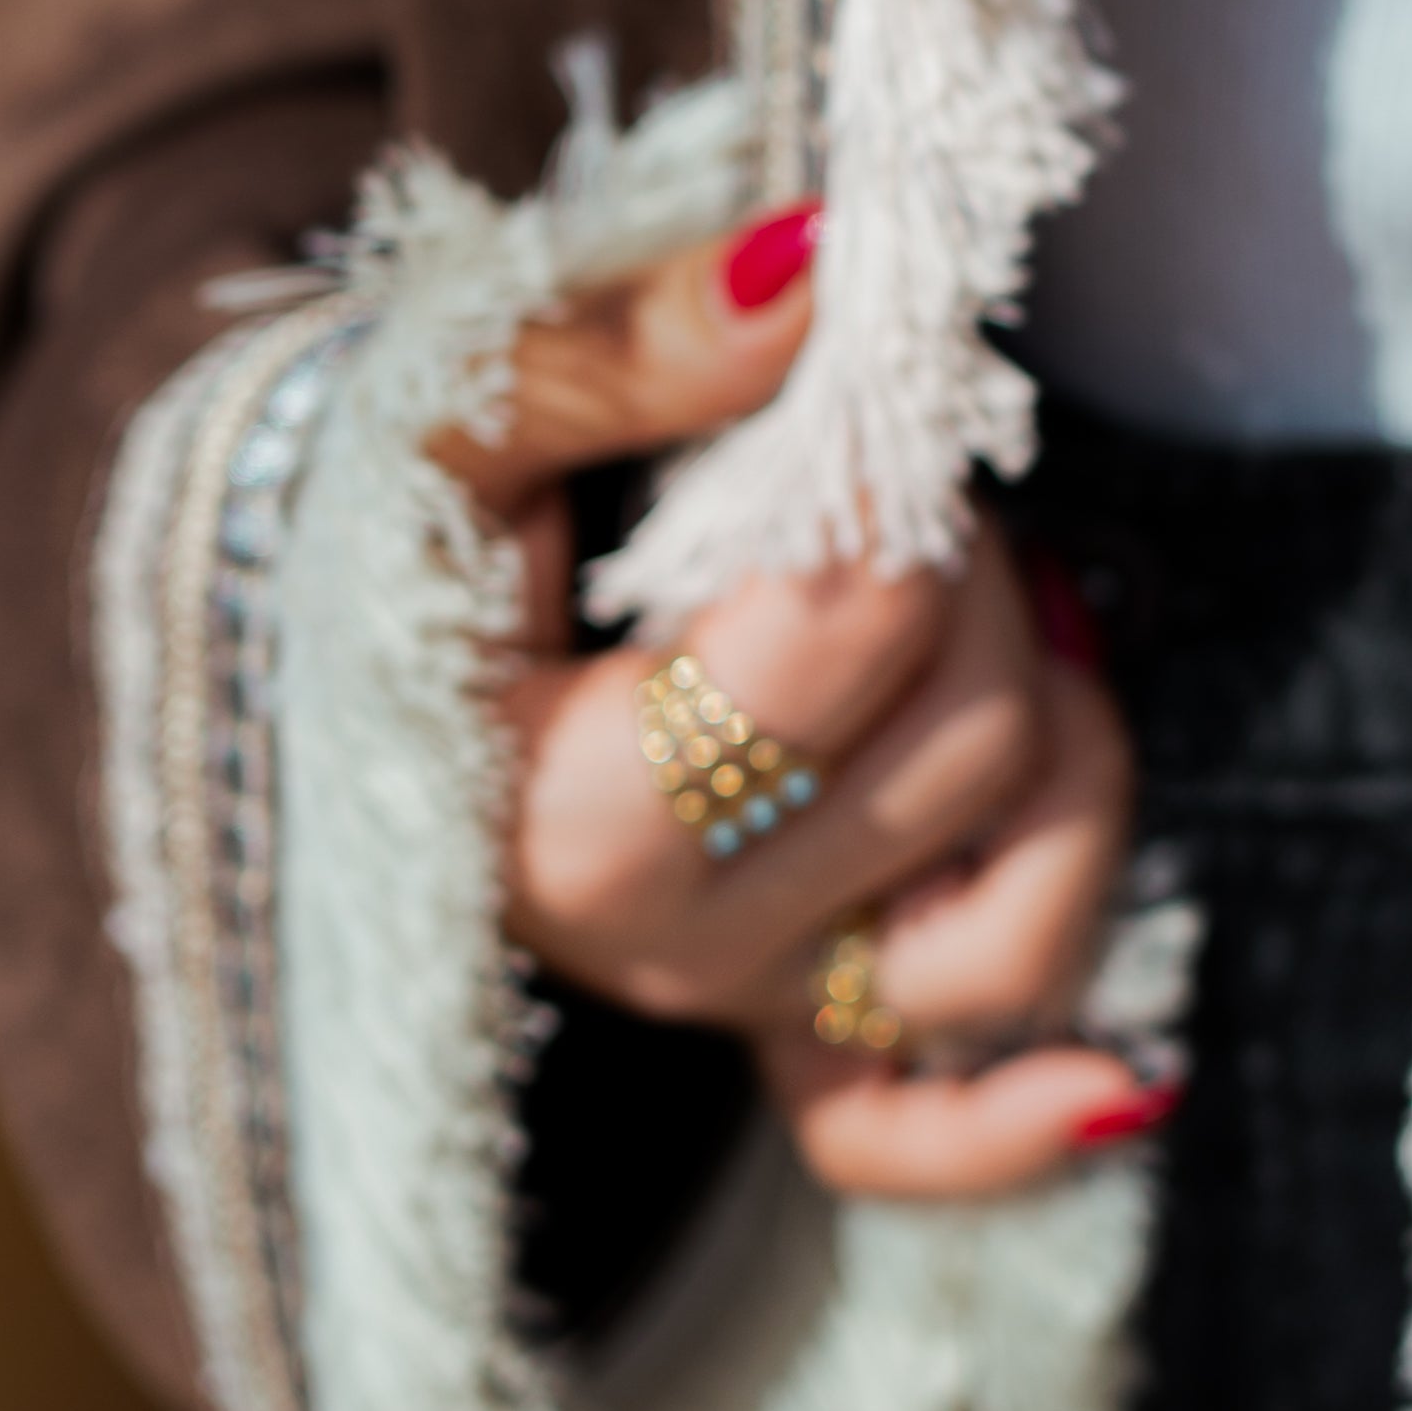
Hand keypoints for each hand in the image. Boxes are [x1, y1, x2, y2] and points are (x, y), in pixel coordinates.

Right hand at [435, 208, 1163, 1203]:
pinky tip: (1127, 1090)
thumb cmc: (364, 523)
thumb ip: (634, 347)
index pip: (858, 628)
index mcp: (565, 802)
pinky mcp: (770, 1032)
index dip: (903, 489)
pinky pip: (908, 1129)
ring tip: (982, 612)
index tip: (853, 411)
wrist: (284, 643)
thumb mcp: (454, 408)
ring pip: (1013, 912)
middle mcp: (659, 942)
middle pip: (971, 749)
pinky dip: (1020, 1118)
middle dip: (977, 575)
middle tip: (897, 483)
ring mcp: (729, 1002)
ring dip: (1057, 735)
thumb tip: (820, 281)